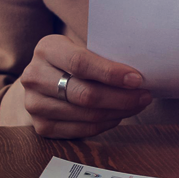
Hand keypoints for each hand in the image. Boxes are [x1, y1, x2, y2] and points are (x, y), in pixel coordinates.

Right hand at [10, 34, 150, 138]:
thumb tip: (139, 76)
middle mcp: (34, 76)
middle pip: (84, 94)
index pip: (81, 63)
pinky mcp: (41, 126)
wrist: (45, 78)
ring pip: (86, 114)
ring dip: (118, 112)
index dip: (111, 73)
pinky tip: (118, 115)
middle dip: (121, 98)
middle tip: (144, 96)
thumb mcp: (83, 47)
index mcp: (47, 49)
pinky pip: (81, 130)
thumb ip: (104, 56)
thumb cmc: (75, 60)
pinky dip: (106, 124)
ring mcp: (34, 104)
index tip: (137, 79)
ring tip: (137, 105)